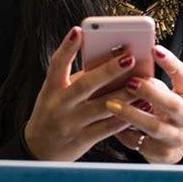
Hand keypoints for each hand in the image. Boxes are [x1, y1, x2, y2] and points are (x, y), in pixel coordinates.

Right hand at [24, 27, 138, 160]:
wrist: (39, 151)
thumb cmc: (54, 112)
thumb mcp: (56, 94)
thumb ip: (78, 80)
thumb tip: (111, 62)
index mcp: (51, 89)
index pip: (56, 65)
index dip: (66, 48)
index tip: (79, 30)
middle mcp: (60, 105)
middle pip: (85, 85)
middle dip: (108, 71)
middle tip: (129, 57)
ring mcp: (71, 124)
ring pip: (102, 107)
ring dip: (125, 94)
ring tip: (143, 81)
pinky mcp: (83, 140)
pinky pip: (109, 127)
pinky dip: (127, 116)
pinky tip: (142, 105)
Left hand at [108, 44, 182, 163]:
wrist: (174, 147)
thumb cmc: (163, 112)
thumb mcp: (165, 96)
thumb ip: (152, 83)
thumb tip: (125, 65)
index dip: (171, 62)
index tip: (154, 49)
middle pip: (171, 104)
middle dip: (150, 92)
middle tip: (130, 82)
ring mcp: (176, 137)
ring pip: (154, 126)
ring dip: (131, 114)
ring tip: (110, 103)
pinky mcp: (161, 154)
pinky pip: (139, 142)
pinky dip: (123, 133)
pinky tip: (109, 123)